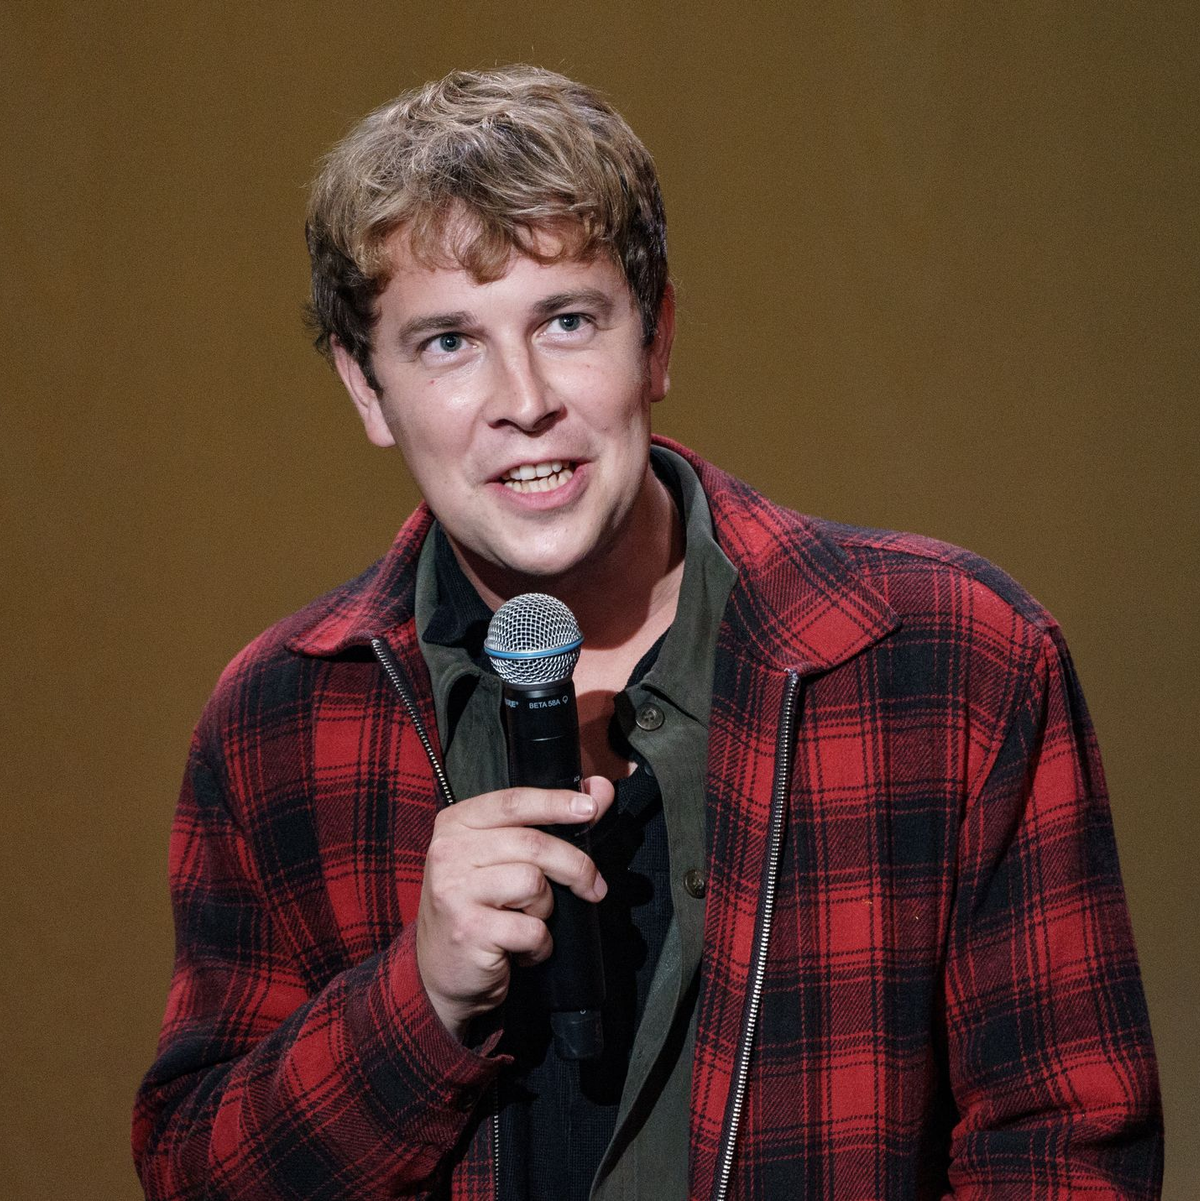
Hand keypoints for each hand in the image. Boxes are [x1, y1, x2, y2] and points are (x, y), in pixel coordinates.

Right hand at [412, 776, 614, 1040]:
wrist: (442, 974)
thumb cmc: (479, 908)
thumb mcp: (505, 858)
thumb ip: (550, 820)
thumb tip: (600, 789)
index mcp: (456, 824)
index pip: (513, 802)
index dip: (555, 802)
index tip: (591, 807)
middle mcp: (449, 852)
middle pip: (532, 843)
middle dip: (575, 865)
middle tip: (593, 886)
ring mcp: (455, 891)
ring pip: (533, 883)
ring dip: (546, 908)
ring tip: (531, 920)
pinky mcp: (468, 930)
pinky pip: (530, 928)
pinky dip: (539, 943)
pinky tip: (522, 948)